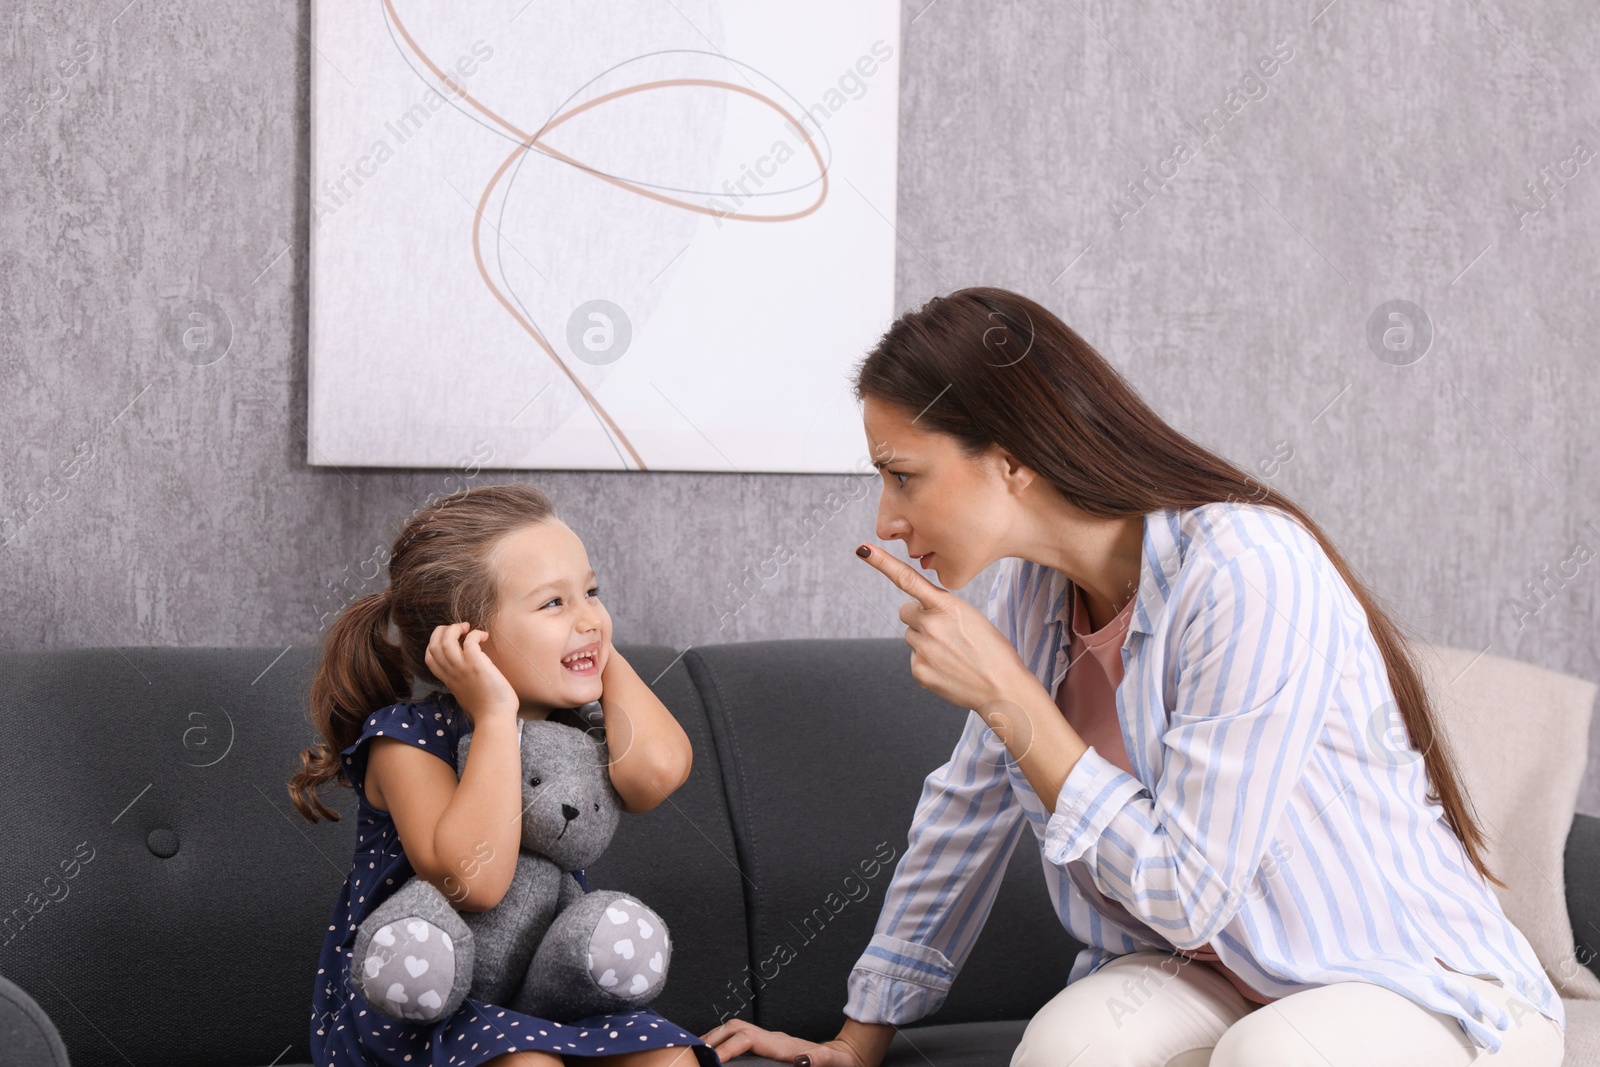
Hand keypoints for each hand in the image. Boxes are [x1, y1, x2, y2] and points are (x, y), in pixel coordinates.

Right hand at [424, 622, 518, 723]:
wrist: (495, 719)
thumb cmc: (487, 708)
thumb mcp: (466, 692)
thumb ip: (462, 680)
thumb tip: (470, 669)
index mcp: (448, 680)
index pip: (429, 657)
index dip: (435, 643)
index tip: (451, 639)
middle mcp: (451, 673)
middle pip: (433, 645)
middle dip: (442, 631)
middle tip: (459, 629)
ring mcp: (462, 669)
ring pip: (445, 640)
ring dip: (455, 628)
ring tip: (468, 628)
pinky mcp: (476, 665)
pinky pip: (469, 641)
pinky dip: (475, 634)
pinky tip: (484, 636)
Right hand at [700, 1019, 867, 1066]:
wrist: (845, 1057)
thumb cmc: (838, 1063)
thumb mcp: (830, 1062)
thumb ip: (817, 1059)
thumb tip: (801, 1058)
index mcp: (782, 1044)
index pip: (747, 1038)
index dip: (728, 1047)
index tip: (712, 1059)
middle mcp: (773, 1038)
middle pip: (735, 1027)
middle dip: (712, 1038)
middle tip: (692, 1053)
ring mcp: (770, 1040)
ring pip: (734, 1030)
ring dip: (714, 1038)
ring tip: (696, 1052)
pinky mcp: (769, 1046)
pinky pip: (739, 1039)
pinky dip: (723, 1042)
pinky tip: (714, 1053)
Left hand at [854, 543, 1031, 712]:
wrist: (1002, 688)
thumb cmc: (992, 650)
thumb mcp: (971, 618)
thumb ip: (943, 610)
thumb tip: (919, 615)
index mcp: (947, 605)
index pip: (909, 579)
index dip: (883, 563)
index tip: (862, 550)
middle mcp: (931, 624)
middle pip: (906, 612)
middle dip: (919, 618)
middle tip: (944, 633)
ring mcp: (923, 649)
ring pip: (911, 636)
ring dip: (925, 642)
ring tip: (952, 653)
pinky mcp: (918, 670)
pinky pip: (914, 659)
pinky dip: (928, 664)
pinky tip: (949, 669)